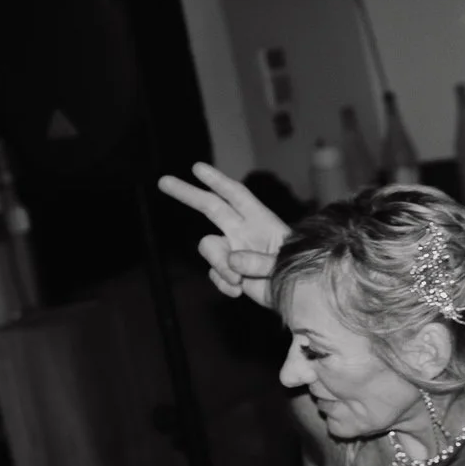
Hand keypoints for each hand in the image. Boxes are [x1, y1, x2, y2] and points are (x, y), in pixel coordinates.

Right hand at [155, 162, 290, 306]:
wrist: (299, 297)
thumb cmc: (301, 275)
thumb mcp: (286, 264)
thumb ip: (260, 261)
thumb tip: (232, 259)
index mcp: (261, 222)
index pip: (237, 196)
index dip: (217, 181)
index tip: (197, 168)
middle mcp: (244, 232)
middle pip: (211, 207)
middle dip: (187, 193)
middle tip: (163, 181)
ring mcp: (234, 252)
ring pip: (208, 248)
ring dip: (220, 265)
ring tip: (241, 280)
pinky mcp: (229, 272)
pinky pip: (214, 273)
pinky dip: (224, 284)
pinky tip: (239, 291)